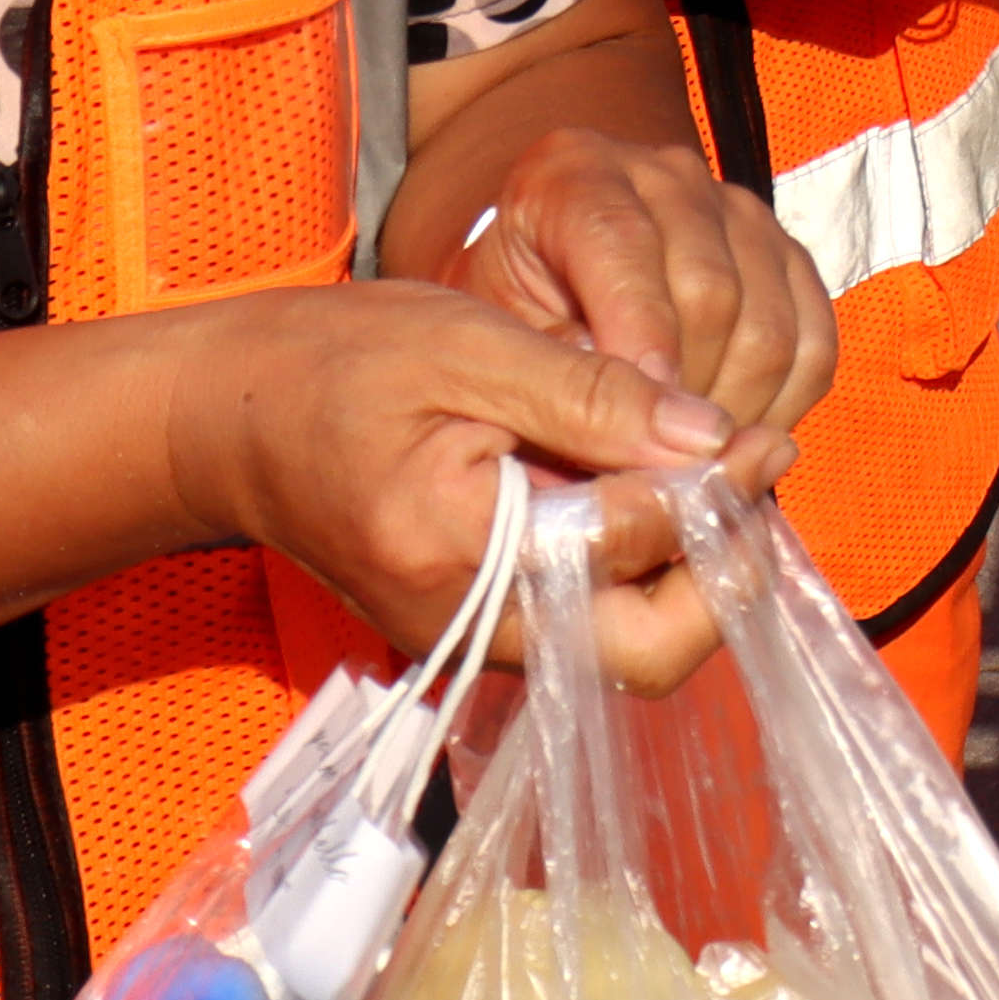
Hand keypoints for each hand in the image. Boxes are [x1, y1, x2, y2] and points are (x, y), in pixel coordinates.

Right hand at [164, 278, 736, 671]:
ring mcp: (477, 640)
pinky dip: (648, 572)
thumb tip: (711, 436)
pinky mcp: (483, 628)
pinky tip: (671, 493)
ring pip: (627, 649)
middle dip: (722, 578)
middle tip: (759, 476)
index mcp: (458, 553)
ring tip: (730, 477)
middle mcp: (472, 627)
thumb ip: (590, 394)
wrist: (230, 418)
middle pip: (643, 655)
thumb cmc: (337, 363)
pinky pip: (592, 624)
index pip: (627, 549)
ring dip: (695, 576)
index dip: (716, 495)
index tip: (768, 438)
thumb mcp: (468, 345)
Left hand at [444, 118, 838, 449]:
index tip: (638, 427)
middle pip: (712, 291)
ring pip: (771, 325)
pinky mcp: (787, 255)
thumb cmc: (510, 325)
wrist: (546, 291)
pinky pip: (815, 341)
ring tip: (688, 462)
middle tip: (657, 467)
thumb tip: (637, 430)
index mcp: (575, 174)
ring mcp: (737, 210)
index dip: (640, 341)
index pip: (625, 247)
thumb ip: (556, 378)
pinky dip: (784, 406)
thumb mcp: (498, 344)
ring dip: (736, 412)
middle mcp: (666, 174)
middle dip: (687, 398)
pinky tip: (733, 438)